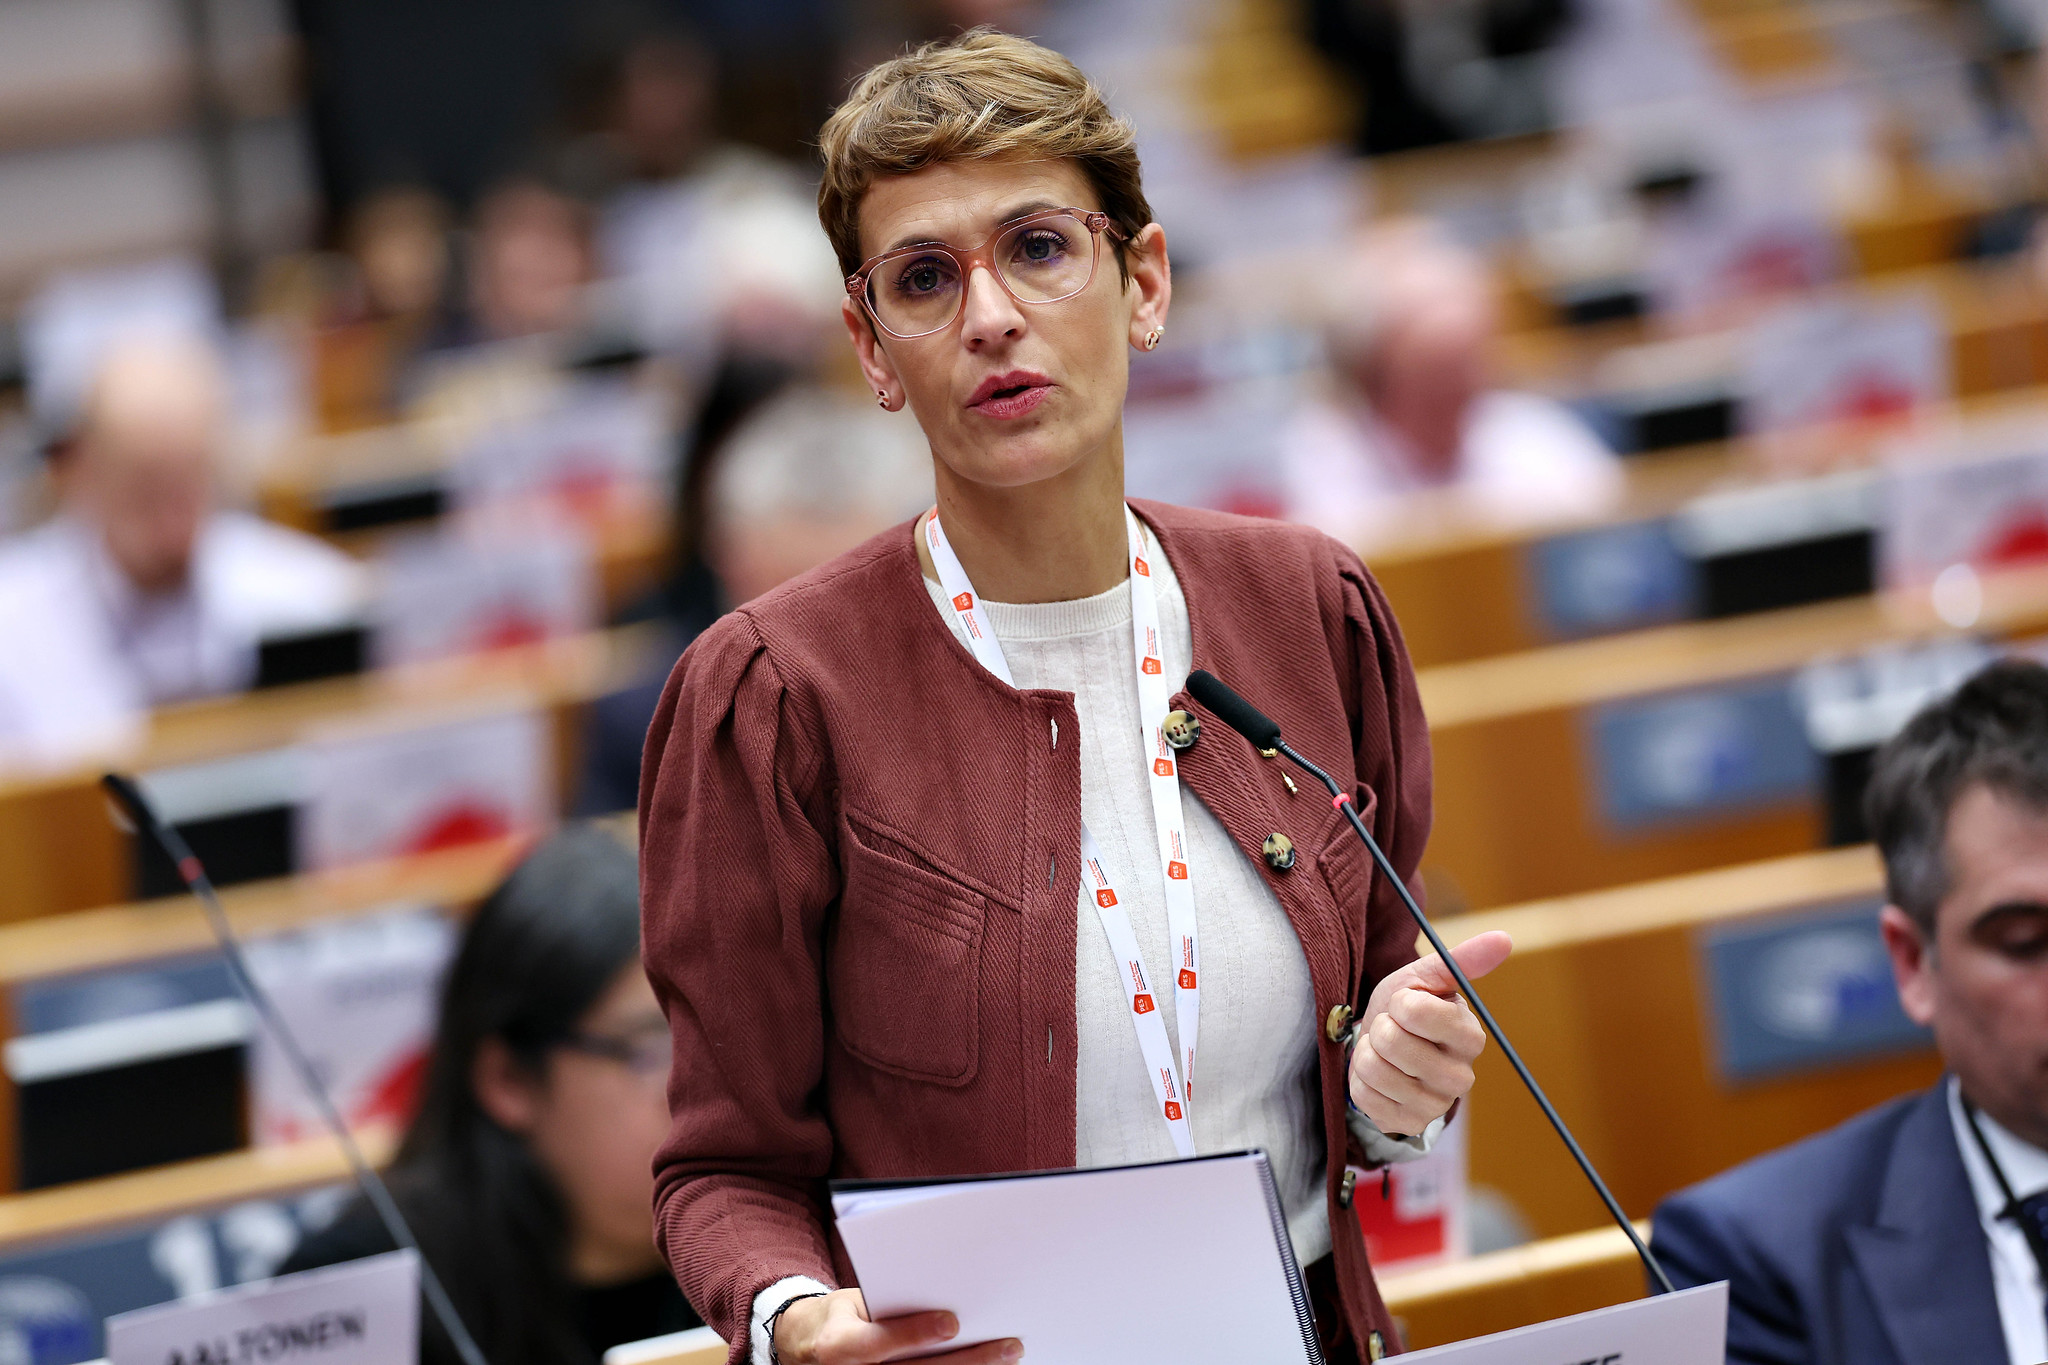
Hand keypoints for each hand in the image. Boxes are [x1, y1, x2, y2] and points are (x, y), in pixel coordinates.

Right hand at [774, 1289, 1021, 1363]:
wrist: (805, 1349)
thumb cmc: (840, 1318)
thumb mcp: (852, 1303)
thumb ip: (889, 1306)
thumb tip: (946, 1295)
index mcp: (837, 1345)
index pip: (878, 1343)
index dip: (914, 1334)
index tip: (952, 1323)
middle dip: (966, 1360)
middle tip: (1007, 1345)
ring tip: (1006, 1357)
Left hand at [1348, 931, 1512, 1136]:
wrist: (1383, 1048)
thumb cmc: (1407, 1010)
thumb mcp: (1426, 979)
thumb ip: (1461, 960)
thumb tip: (1504, 938)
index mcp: (1471, 1035)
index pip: (1416, 1011)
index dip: (1399, 1003)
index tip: (1406, 1006)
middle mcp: (1462, 1076)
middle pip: (1393, 1042)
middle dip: (1382, 1029)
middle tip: (1393, 1031)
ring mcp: (1435, 1105)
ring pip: (1375, 1069)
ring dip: (1368, 1054)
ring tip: (1384, 1052)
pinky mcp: (1408, 1125)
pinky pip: (1364, 1097)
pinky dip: (1360, 1081)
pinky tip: (1378, 1077)